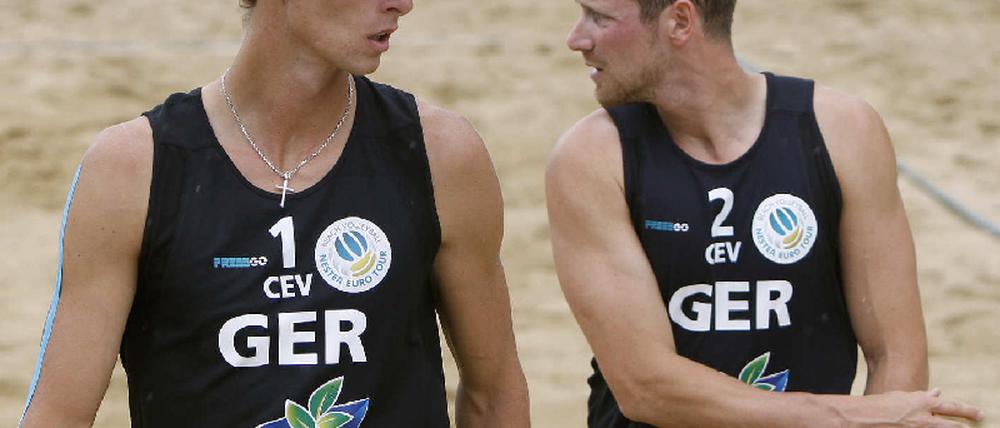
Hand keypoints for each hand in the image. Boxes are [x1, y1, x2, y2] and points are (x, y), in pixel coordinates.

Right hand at [848, 388, 983, 426]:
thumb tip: (938, 392)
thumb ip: (921, 396)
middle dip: (965, 426)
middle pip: (953, 426)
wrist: (863, 417)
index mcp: (923, 404)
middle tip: (973, 425)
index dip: (968, 411)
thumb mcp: (903, 397)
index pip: (952, 407)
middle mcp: (924, 419)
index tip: (979, 414)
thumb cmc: (881, 404)